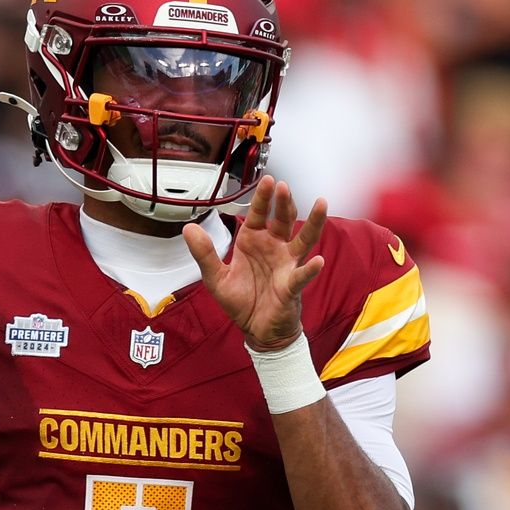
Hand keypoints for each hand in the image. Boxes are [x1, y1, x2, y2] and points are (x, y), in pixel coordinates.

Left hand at [183, 175, 325, 350]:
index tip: (267, 180)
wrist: (255, 329)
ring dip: (312, 223)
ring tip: (320, 205)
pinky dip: (310, 269)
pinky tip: (317, 261)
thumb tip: (189, 228)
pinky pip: (302, 275)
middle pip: (283, 220)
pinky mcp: (292, 286)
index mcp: (254, 241)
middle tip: (283, 186)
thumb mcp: (215, 278)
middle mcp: (274, 248)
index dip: (264, 198)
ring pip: (303, 240)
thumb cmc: (241, 301)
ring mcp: (287, 265)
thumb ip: (204, 253)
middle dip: (284, 203)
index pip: (260, 214)